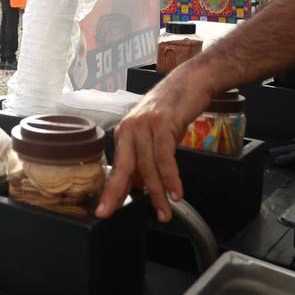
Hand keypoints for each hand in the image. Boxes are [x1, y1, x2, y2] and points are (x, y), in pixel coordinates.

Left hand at [97, 66, 215, 221]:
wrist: (191, 81)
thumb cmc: (173, 108)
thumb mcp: (154, 132)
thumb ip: (146, 155)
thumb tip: (142, 185)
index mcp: (125, 132)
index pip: (117, 166)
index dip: (111, 190)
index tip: (104, 210)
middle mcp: (131, 128)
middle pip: (123, 167)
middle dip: (115, 193)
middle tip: (109, 214)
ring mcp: (146, 125)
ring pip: (147, 166)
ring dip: (157, 193)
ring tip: (164, 212)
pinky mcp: (163, 123)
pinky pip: (164, 156)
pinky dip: (170, 178)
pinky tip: (175, 193)